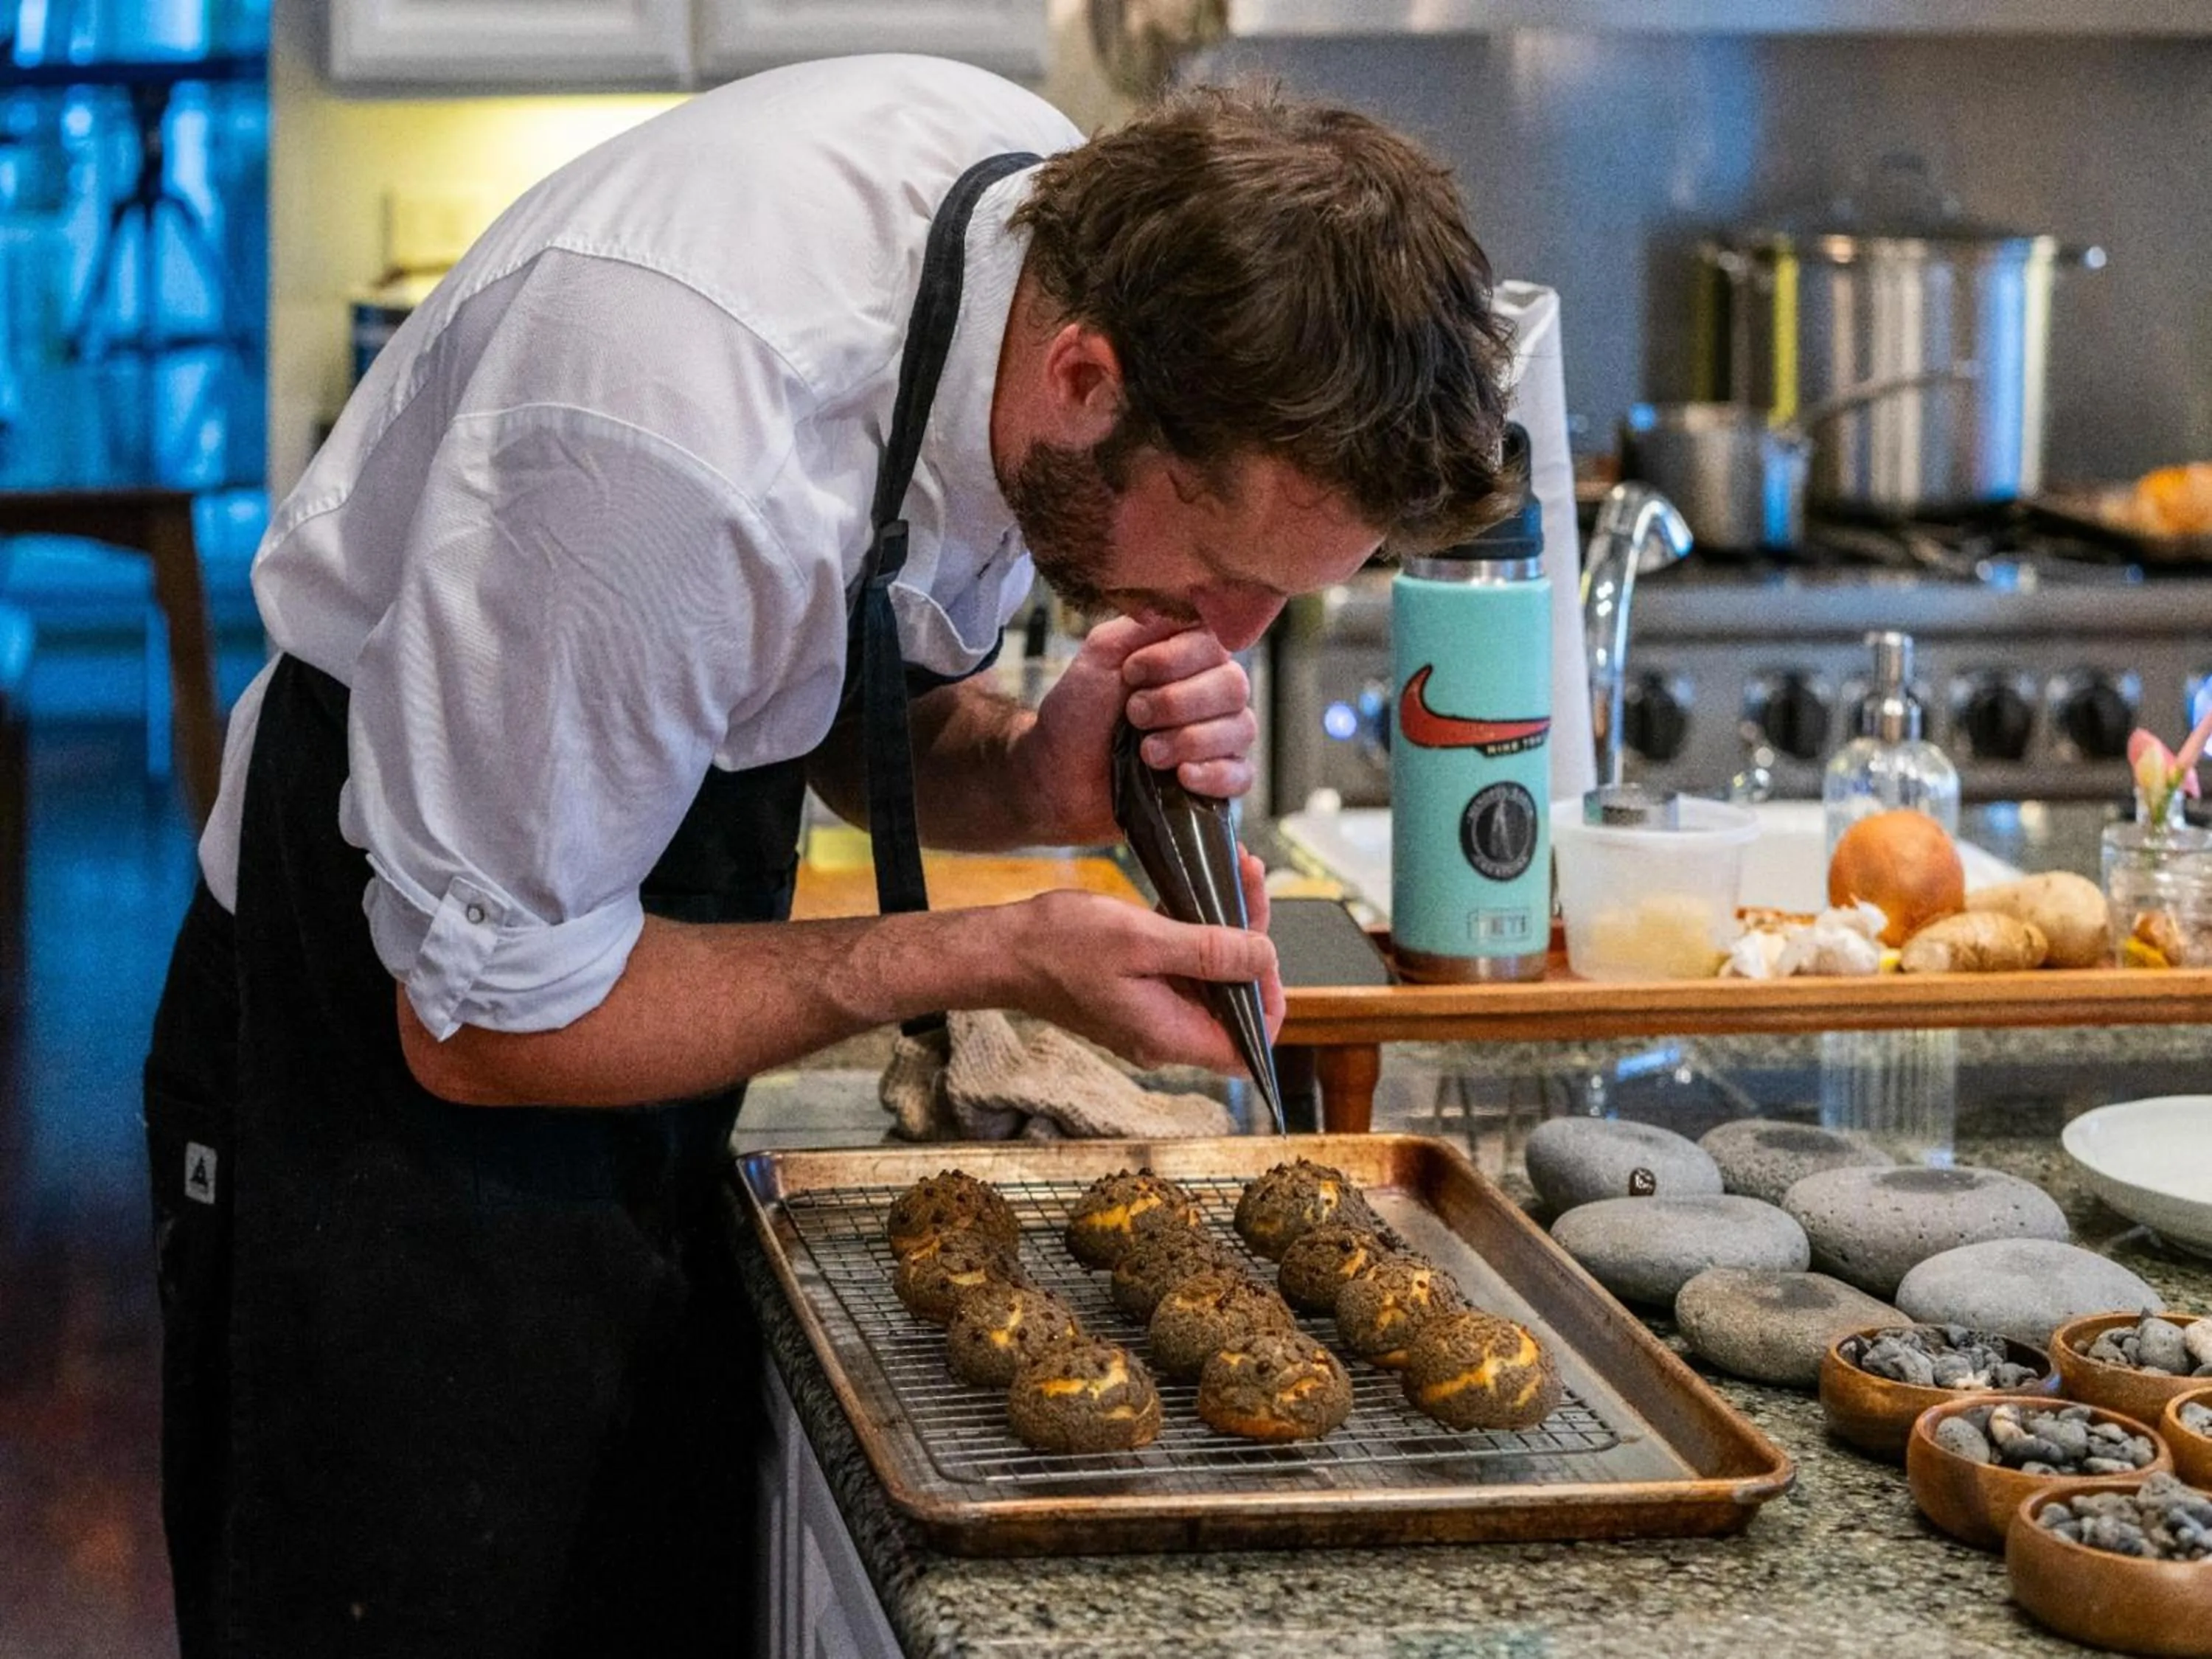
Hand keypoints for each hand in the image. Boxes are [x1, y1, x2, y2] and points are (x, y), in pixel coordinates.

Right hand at [1006, 857, 1280, 1074]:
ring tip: (1236, 874)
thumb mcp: (1139, 940)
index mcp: (1169, 1034)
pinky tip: (1204, 891)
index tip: (1264, 951)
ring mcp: (1153, 1014)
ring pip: (1212, 980)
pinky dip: (1198, 933)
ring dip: (1228, 932)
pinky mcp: (1140, 991)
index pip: (1248, 1047)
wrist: (1003, 951)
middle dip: (1251, 947)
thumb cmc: (1057, 947)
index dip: (1269, 1002)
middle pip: (1235, 1004)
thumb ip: (1207, 951)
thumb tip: (1264, 956)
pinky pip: (1184, 968)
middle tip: (1251, 885)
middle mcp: (1166, 1033)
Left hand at [1013, 616, 1256, 844]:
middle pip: (1233, 686)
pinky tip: (1181, 776)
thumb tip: (1188, 604)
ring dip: (1188, 740)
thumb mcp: (1101, 654)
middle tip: (1133, 715)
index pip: (1215, 644)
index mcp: (1189, 657)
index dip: (1174, 660)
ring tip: (1146, 752)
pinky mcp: (1218, 781)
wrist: (1061, 775)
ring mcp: (1220, 738)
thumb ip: (1144, 627)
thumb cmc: (1079, 714)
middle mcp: (1212, 694)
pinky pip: (1242, 775)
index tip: (1131, 673)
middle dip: (1176, 702)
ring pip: (1241, 729)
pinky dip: (1213, 775)